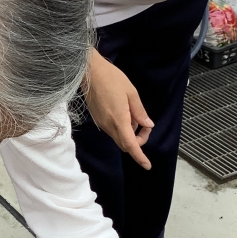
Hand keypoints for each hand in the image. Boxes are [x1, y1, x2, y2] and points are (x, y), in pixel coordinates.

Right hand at [85, 48, 153, 169]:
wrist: (88, 72)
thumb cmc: (111, 78)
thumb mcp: (131, 93)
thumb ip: (140, 112)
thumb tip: (148, 125)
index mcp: (119, 120)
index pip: (131, 145)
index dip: (140, 157)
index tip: (147, 165)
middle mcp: (109, 126)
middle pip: (125, 144)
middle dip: (138, 141)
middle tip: (146, 126)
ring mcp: (102, 124)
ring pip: (119, 137)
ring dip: (130, 133)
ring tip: (135, 114)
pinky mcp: (98, 120)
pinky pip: (113, 130)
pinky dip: (123, 127)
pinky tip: (125, 112)